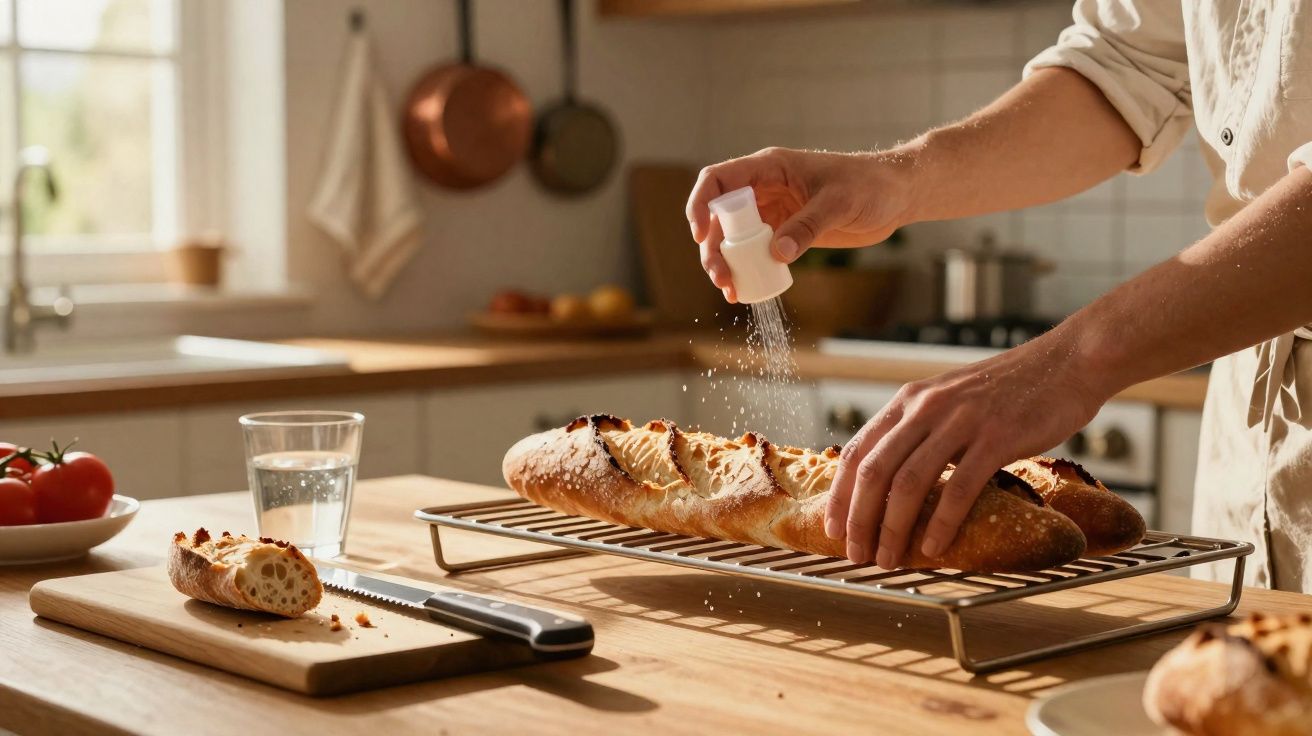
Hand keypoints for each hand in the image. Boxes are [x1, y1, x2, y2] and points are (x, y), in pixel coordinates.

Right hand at [685, 147, 913, 302]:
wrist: (895, 197)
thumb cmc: (870, 185)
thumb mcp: (839, 203)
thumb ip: (807, 226)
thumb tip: (775, 254)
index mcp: (769, 168)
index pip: (718, 180)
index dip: (701, 205)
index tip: (700, 234)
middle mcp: (763, 189)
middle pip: (719, 217)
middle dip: (713, 248)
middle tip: (722, 277)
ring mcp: (772, 213)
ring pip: (733, 239)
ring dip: (726, 264)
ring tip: (731, 291)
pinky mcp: (784, 234)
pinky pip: (755, 253)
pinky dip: (747, 271)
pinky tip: (746, 291)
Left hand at [824, 329, 1108, 568]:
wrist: (1067, 363)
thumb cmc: (1009, 391)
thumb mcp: (949, 401)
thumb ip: (920, 431)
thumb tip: (892, 480)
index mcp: (909, 401)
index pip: (857, 452)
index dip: (839, 495)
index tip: (832, 529)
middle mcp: (926, 408)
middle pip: (874, 471)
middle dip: (859, 519)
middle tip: (856, 553)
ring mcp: (960, 421)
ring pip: (909, 482)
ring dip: (892, 528)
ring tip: (888, 558)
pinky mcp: (996, 437)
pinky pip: (960, 488)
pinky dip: (942, 523)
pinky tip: (933, 548)